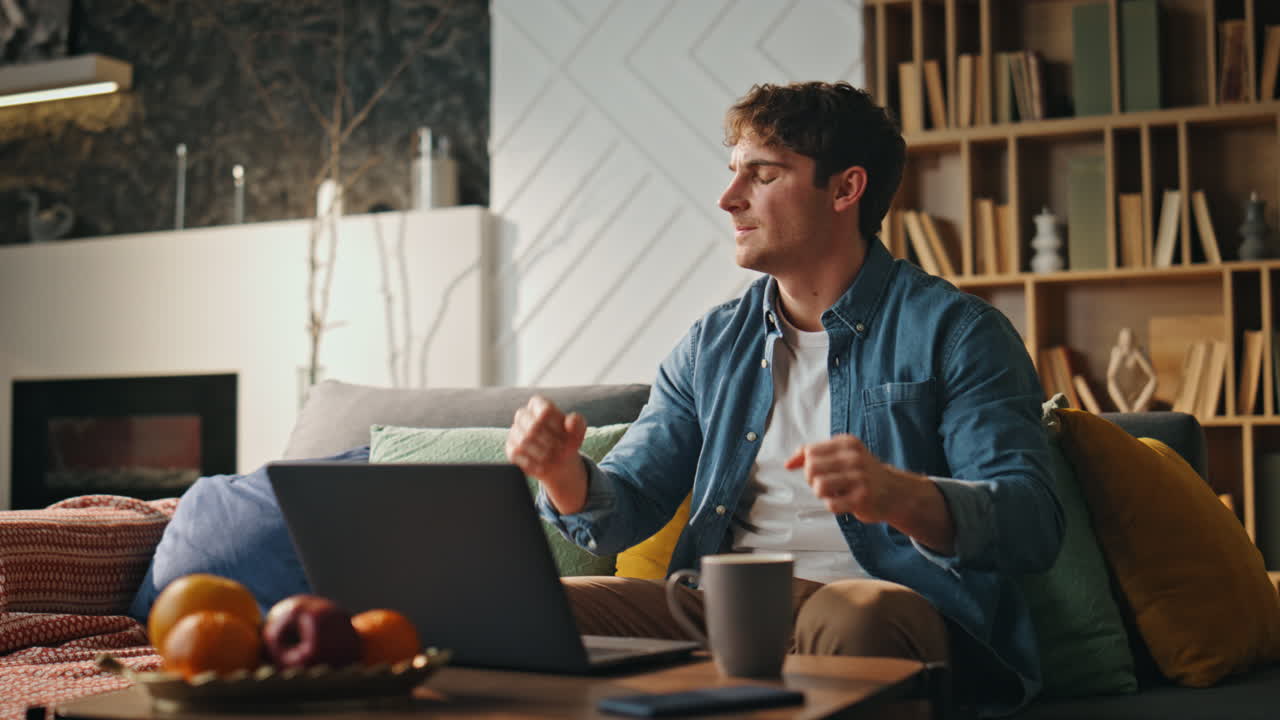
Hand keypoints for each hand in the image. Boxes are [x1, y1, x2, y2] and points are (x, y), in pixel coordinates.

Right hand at [505, 395, 588, 512]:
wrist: (558, 460)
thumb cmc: (566, 440)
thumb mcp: (577, 431)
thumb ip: (577, 423)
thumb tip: (570, 420)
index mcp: (539, 405)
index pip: (545, 410)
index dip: (557, 426)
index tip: (564, 435)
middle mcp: (524, 415)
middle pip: (533, 426)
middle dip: (550, 442)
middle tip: (560, 451)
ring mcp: (514, 431)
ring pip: (524, 440)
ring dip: (542, 453)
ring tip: (552, 459)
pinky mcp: (510, 447)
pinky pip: (516, 454)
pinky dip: (532, 463)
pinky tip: (541, 466)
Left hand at [785, 434, 903, 523]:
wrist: (894, 492)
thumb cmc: (862, 474)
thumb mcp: (841, 455)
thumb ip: (813, 455)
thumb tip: (788, 463)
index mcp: (847, 443)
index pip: (810, 451)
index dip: (807, 464)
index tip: (817, 472)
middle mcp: (854, 457)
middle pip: (811, 468)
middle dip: (812, 480)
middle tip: (827, 483)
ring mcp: (860, 477)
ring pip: (819, 486)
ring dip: (822, 494)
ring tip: (835, 492)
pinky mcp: (862, 498)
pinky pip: (830, 504)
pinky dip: (833, 506)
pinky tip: (845, 501)